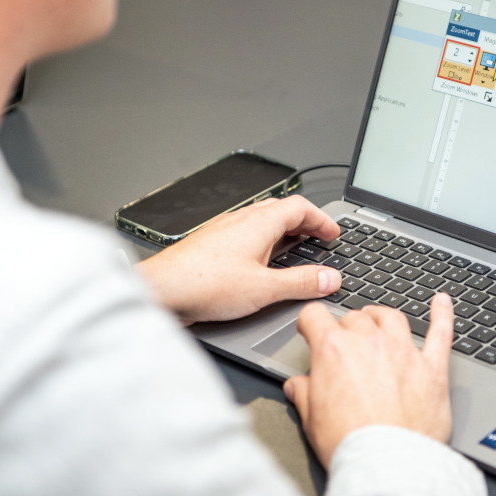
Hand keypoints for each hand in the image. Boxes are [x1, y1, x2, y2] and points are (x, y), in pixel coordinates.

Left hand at [138, 195, 341, 324]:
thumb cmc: (205, 284)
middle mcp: (241, 219)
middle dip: (305, 222)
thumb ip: (300, 283)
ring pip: (262, 219)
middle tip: (319, 237)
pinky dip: (263, 239)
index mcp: (259, 222)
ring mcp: (224, 229)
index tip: (333, 233)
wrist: (163, 289)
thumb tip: (328, 278)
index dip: (322, 218)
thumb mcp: (264, 289)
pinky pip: (245, 232)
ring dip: (284, 229)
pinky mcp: (212, 243)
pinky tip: (260, 260)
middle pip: (282, 209)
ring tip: (295, 247)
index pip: (300, 206)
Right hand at [283, 293, 454, 468]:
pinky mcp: (432, 368)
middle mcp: (370, 343)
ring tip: (377, 322)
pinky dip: (442, 314)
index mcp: (333, 350)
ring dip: (381, 317)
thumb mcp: (311, 419)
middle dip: (347, 327)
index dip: (310, 323)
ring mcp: (404, 352)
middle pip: (355, 318)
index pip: (315, 316)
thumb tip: (296, 386)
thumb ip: (303, 394)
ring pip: (392, 318)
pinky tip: (441, 302)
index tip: (311, 330)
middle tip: (345, 344)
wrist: (387, 468)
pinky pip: (440, 331)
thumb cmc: (350, 445)